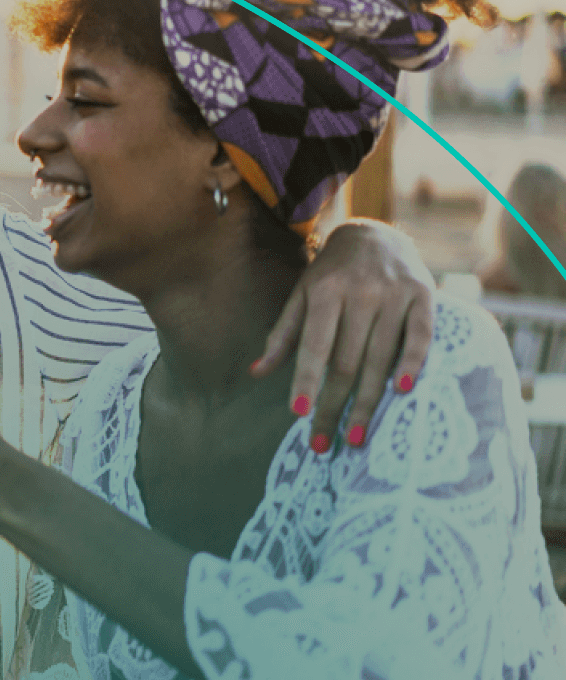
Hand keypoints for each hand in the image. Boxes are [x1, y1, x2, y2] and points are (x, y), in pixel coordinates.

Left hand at [252, 219, 434, 450]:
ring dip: (370, 402)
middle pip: (347, 361)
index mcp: (326, 292)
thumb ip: (283, 335)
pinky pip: (420, 337)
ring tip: (357, 436)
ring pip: (381, 358)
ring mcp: (395, 295)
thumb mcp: (301, 296)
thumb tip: (256, 372)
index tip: (298, 414)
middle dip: (334, 405)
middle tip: (325, 444)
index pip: (314, 346)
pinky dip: (412, 364)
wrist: (374, 235)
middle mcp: (361, 293)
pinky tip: (403, 392)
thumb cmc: (330, 275)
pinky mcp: (424, 297)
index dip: (306, 380)